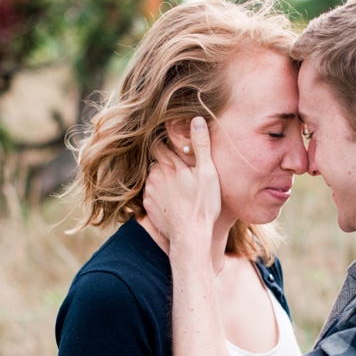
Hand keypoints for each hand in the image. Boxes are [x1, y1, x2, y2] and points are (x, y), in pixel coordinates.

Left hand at [142, 116, 221, 244]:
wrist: (190, 236)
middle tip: (180, 168)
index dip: (166, 143)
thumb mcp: (208, 172)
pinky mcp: (148, 207)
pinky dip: (159, 195)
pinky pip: (151, 195)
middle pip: (156, 161)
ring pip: (152, 178)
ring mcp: (149, 192)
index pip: (159, 145)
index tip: (173, 144)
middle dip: (165, 162)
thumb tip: (196, 119)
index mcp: (168, 165)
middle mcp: (154, 176)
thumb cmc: (202, 205)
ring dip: (161, 179)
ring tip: (178, 187)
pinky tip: (172, 201)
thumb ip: (201, 145)